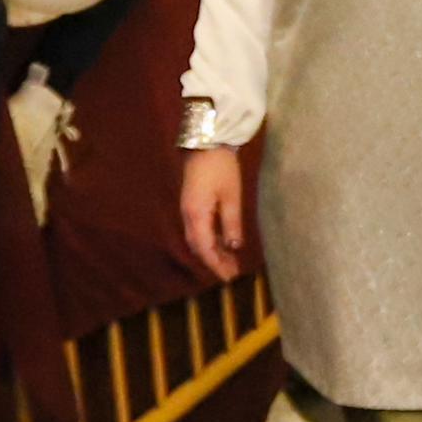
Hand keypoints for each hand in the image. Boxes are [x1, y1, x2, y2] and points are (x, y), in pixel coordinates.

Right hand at [178, 142, 247, 281]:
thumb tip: (234, 246)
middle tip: (232, 273)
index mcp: (196, 215)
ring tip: (230, 261)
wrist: (206, 142)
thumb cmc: (221, 167)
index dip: (216, 265)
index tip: (229, 278)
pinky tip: (224, 243)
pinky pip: (199, 229)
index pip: (205, 248)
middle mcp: (188, 215)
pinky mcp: (191, 204)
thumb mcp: (232, 196)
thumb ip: (232, 223)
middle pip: (199, 247)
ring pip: (198, 239)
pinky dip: (210, 240)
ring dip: (213, 252)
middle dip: (214, 262)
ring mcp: (187, 210)